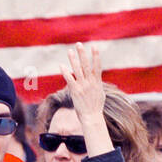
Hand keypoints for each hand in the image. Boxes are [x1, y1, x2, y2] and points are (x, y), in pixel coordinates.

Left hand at [58, 43, 111, 157]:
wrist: (92, 117)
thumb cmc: (96, 106)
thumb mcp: (100, 93)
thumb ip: (98, 84)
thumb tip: (98, 78)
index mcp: (97, 81)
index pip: (97, 66)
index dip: (96, 56)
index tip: (94, 46)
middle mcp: (90, 82)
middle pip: (86, 65)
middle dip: (82, 54)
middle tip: (79, 44)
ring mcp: (82, 86)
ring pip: (77, 70)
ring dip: (73, 60)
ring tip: (70, 51)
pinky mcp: (75, 91)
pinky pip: (69, 79)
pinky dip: (65, 72)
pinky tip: (61, 65)